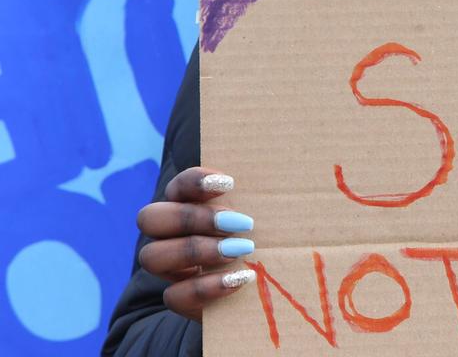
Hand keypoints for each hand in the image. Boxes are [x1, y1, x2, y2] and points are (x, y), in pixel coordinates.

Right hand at [135, 167, 255, 320]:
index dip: (195, 182)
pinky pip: (174, 296)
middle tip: (238, 223)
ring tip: (239, 250)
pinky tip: (239, 279)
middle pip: (151, 217)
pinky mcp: (179, 297)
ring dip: (195, 250)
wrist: (259, 287)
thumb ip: (260, 200)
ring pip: (151, 256)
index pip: (177, 186)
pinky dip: (206, 287)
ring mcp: (169, 267)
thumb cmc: (263, 238)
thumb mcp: (263, 217)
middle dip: (192, 218)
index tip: (229, 184)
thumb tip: (288, 177)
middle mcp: (167, 233)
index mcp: (186, 205)